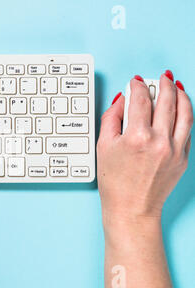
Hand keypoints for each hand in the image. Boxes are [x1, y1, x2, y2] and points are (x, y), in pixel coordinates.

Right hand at [98, 73, 191, 225]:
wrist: (132, 209)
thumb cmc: (115, 182)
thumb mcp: (103, 147)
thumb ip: (111, 118)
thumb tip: (121, 100)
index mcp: (136, 137)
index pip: (140, 100)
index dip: (137, 86)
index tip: (135, 82)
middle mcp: (159, 140)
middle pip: (166, 101)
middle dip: (163, 84)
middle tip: (161, 77)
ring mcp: (175, 149)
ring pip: (184, 112)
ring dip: (180, 95)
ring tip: (176, 85)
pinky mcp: (183, 157)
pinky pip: (188, 128)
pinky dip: (186, 113)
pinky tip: (181, 107)